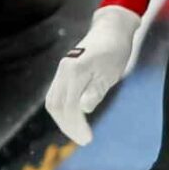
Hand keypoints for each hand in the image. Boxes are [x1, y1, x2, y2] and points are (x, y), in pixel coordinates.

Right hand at [45, 5, 140, 145]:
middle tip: (84, 140)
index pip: (69, 106)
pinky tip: (75, 119)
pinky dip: (63, 109)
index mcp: (75, 71)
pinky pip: (57, 94)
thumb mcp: (110, 73)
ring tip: (78, 132)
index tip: (88, 139)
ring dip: (62, 119)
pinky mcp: (64, 72)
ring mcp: (62, 70)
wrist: (111, 29)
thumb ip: (96, 91)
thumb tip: (83, 109)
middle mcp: (64, 70)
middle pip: (55, 105)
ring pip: (53, 100)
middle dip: (67, 126)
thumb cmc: (115, 50)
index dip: (76, 125)